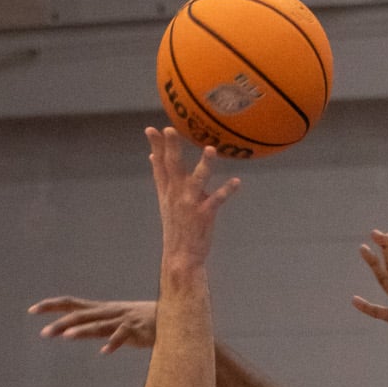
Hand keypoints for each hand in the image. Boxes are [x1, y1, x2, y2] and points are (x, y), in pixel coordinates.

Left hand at [30, 296, 157, 354]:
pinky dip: (113, 343)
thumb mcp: (111, 324)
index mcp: (100, 309)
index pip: (70, 304)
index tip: (32, 310)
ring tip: (66, 337)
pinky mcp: (136, 330)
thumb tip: (72, 332)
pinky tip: (104, 351)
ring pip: (98, 325)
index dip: (51, 306)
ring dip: (82, 331)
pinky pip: (122, 337)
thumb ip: (92, 327)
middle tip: (43, 333)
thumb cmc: (138, 323)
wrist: (169, 316)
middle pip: (80, 316)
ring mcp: (121, 320)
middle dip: (61, 323)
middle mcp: (107, 312)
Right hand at [147, 128, 239, 270]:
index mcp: (167, 190)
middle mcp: (176, 194)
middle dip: (172, 148)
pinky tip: (236, 181)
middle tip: (171, 130)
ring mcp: (190, 204)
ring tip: (210, 149)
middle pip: (173, 167)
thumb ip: (161, 176)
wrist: (180, 257)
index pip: (159, 165)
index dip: (155, 146)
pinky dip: (227, 190)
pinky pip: (217, 199)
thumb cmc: (176, 226)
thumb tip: (152, 157)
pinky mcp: (204, 215)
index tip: (151, 129)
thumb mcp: (165, 200)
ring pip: (197, 180)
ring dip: (204, 165)